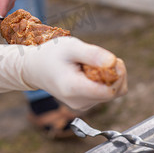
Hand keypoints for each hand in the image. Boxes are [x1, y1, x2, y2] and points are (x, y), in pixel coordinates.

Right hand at [0, 37, 127, 110]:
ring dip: (110, 77)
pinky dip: (105, 81)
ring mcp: (82, 106)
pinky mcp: (85, 105)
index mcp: (74, 89)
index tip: (113, 59)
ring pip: (113, 93)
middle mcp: (79, 102)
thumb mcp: (71, 46)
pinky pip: (106, 94)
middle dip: (116, 73)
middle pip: (114, 92)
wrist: (35, 69)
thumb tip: (113, 62)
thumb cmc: (51, 55)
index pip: (110, 91)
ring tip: (92, 64)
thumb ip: (92, 54)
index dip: (118, 74)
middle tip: (102, 58)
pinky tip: (92, 71)